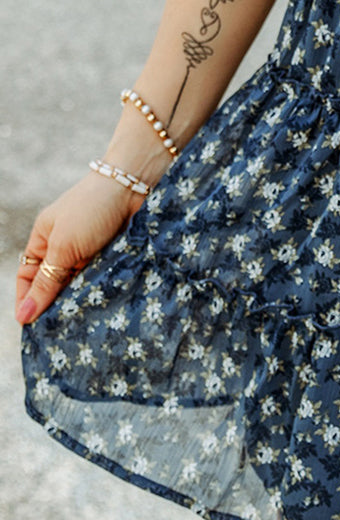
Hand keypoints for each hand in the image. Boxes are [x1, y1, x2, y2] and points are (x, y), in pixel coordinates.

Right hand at [15, 170, 143, 326]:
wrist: (135, 185)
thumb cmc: (92, 208)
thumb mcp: (63, 247)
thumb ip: (46, 282)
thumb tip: (23, 316)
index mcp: (44, 239)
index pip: (28, 277)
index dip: (28, 300)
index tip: (31, 327)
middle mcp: (66, 246)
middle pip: (54, 285)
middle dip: (55, 306)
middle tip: (58, 334)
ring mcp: (90, 251)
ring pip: (79, 286)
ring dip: (80, 301)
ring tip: (80, 327)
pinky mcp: (112, 255)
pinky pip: (102, 281)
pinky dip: (100, 293)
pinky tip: (102, 310)